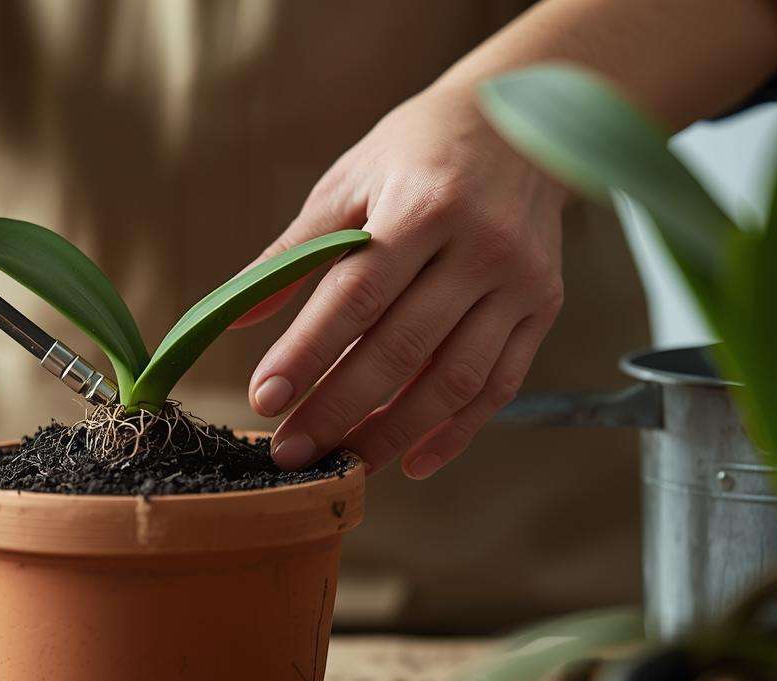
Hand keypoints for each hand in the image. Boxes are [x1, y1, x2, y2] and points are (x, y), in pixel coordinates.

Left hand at [234, 82, 566, 477]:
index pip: (355, 296)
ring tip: (343, 464)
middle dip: (340, 408)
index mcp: (424, 206)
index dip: (307, 353)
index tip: (264, 399)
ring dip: (394, 432)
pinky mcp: (543, 307)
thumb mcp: (350, 181)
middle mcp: (480, 246)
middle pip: (402, 348)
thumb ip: (294, 252)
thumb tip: (233, 316)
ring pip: (454, 378)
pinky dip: (456, 431)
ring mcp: (519, 281)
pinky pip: (499, 384)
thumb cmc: (417, 152)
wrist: (525, 121)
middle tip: (290, 452)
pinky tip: (411, 461)